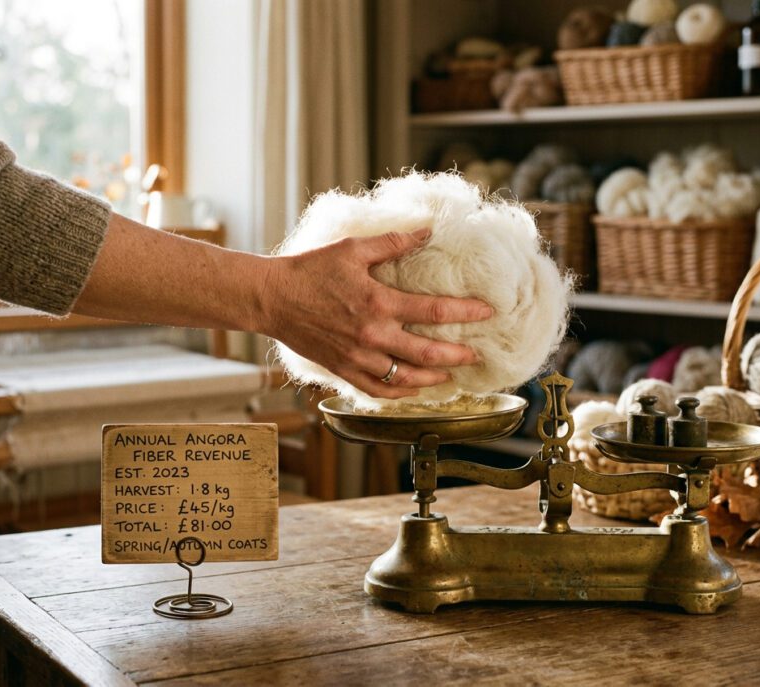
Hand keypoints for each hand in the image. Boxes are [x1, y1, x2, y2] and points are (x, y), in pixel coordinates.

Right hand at [261, 228, 492, 398]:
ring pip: (406, 378)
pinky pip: (378, 390)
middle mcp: (372, 335)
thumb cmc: (310, 271)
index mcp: (377, 302)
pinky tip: (413, 390)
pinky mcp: (343, 370)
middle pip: (427, 353)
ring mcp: (357, 357)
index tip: (487, 311)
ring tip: (451, 375)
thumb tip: (427, 230)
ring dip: (434, 379)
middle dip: (457, 354)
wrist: (272, 299)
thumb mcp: (352, 249)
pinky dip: (399, 393)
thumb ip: (392, 243)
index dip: (465, 311)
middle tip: (476, 355)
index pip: (433, 310)